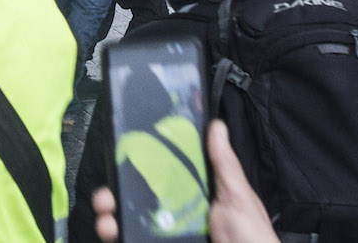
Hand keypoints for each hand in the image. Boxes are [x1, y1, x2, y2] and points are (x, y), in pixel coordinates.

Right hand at [93, 121, 277, 242]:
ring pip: (132, 225)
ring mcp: (169, 236)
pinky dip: (121, 237)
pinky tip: (114, 234)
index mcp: (196, 197)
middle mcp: (179, 217)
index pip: (162, 178)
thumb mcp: (239, 197)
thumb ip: (224, 164)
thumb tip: (217, 126)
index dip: (139, 170)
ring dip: (111, 220)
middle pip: (139, 202)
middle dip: (115, 196)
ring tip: (106, 220)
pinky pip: (136, 240)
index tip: (122, 159)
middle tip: (105, 197)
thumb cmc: (252, 239)